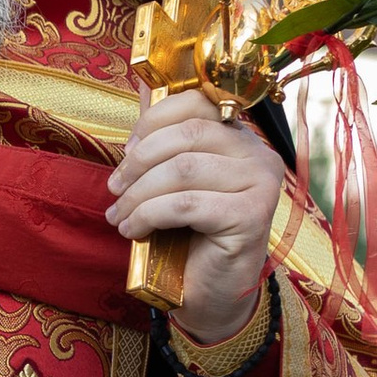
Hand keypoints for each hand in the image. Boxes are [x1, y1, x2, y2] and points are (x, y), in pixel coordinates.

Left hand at [105, 87, 283, 347]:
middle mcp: (260, 155)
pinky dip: (149, 216)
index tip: (126, 152)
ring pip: (183, 170)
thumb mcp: (172, 180)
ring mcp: (261, 185)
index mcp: (241, 138)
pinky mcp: (252, 217)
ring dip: (139, 194)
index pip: (197, 101)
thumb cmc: (189, 236)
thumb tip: (144, 81)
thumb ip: (163, 134)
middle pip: (188, 134)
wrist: (210, 295)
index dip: (152, 121)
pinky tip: (134, 231)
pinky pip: (186, 204)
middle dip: (139, 161)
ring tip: (120, 216)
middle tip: (115, 189)